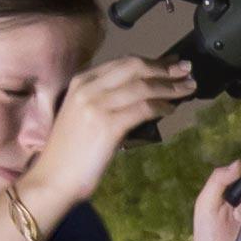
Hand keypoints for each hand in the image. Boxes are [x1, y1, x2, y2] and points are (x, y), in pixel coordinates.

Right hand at [28, 52, 187, 209]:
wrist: (53, 179)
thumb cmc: (70, 152)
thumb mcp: (84, 114)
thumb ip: (108, 99)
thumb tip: (146, 91)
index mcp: (82, 81)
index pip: (124, 62)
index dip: (152, 61)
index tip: (172, 62)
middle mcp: (88, 88)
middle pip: (135, 67)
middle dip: (165, 68)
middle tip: (186, 70)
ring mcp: (97, 105)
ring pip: (143, 87)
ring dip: (170, 87)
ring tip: (187, 89)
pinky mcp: (107, 125)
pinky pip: (143, 109)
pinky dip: (161, 107)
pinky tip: (170, 110)